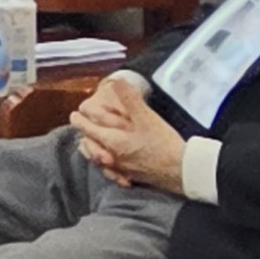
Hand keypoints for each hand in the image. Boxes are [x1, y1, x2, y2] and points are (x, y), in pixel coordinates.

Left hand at [69, 76, 187, 190]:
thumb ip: (129, 98)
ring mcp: (121, 170)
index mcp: (111, 141)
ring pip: (97, 160)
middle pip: (88, 145)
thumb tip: (116, 80)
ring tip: (92, 142)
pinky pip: (112, 173)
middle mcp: (111, 157)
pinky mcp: (132, 177)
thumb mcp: (146, 117)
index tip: (76, 113)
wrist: (183, 171)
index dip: (79, 119)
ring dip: (92, 149)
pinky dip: (107, 165)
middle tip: (83, 125)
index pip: (85, 128)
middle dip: (84, 134)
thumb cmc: (163, 143)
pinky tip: (111, 162)